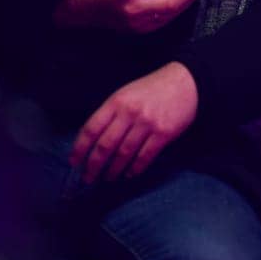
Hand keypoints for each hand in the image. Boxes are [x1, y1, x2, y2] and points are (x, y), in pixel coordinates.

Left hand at [70, 62, 198, 182]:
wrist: (186, 82)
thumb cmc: (153, 89)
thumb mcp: (126, 94)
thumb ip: (111, 114)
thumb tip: (94, 141)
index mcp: (116, 102)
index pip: (91, 129)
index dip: (80, 148)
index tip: (74, 162)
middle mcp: (130, 113)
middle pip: (105, 145)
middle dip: (94, 165)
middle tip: (88, 177)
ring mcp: (147, 124)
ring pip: (124, 154)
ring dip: (114, 170)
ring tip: (109, 178)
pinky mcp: (164, 133)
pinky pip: (145, 156)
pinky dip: (135, 168)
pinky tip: (130, 173)